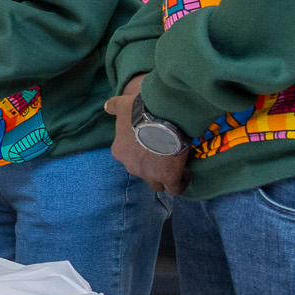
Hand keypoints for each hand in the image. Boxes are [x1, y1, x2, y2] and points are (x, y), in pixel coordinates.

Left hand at [106, 75, 187, 193]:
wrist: (163, 121)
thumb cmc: (141, 113)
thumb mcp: (124, 105)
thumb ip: (114, 106)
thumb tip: (107, 106)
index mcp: (119, 151)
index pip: (128, 156)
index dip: (140, 152)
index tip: (152, 143)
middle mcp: (131, 166)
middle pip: (142, 171)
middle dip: (151, 166)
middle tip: (164, 153)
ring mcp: (149, 175)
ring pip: (157, 183)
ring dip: (164, 176)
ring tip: (176, 164)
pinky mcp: (168, 179)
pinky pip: (175, 188)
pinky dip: (180, 182)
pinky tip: (187, 172)